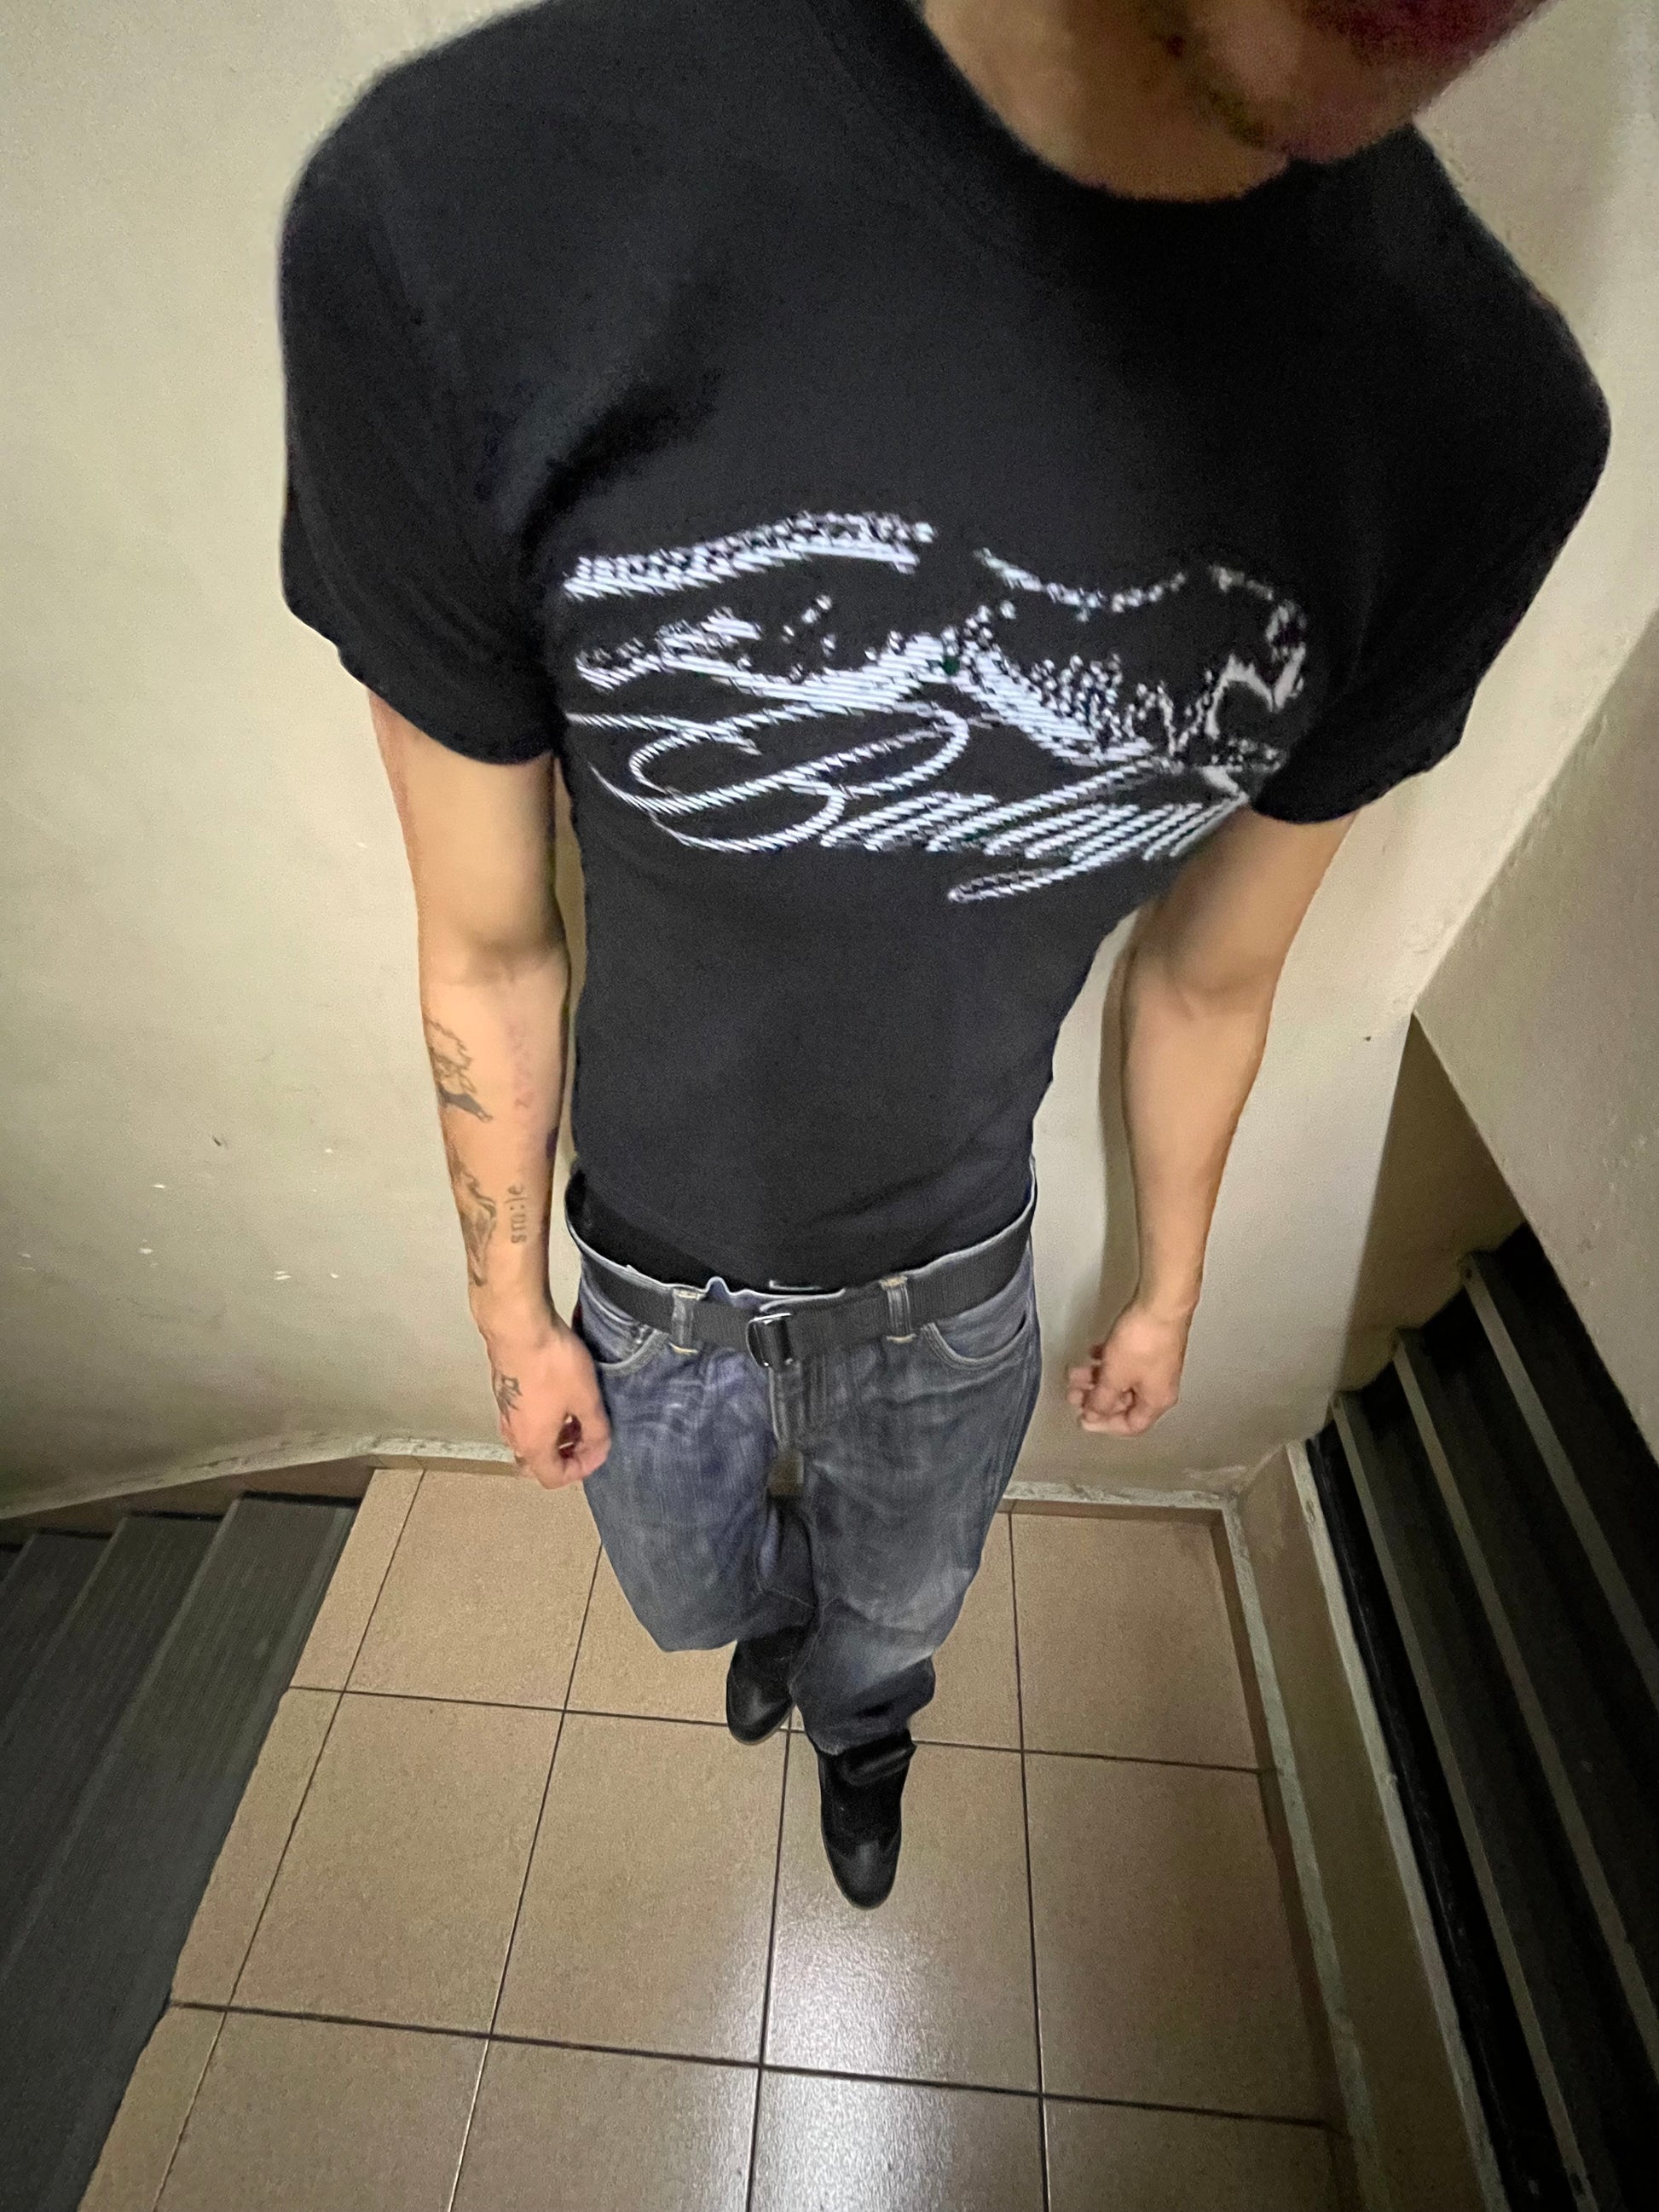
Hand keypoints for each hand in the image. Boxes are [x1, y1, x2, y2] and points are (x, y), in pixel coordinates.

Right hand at [482, 1315, 612, 1487]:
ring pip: (530, 1438)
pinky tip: (561, 1395)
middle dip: (565, 1455)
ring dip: (555, 1435)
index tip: (599, 1449)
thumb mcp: (586, 1399)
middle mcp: (514, 1433)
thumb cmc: (551, 1364)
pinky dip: (544, 1418)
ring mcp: (505, 1411)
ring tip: (578, 1415)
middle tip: (587, 1438)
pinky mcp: (504, 1390)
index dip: (581, 1470)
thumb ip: (597, 1430)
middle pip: (537, 1461)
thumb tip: (600, 1446)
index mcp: (533, 1444)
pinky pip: (524, 1417)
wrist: (518, 1327)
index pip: (553, 1478)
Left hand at [1066, 1298, 1193, 1438]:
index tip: (1083, 1417)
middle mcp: (1160, 1386)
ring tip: (1076, 1372)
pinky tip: (1093, 1353)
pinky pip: (1126, 1361)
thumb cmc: (1143, 1341)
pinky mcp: (1151, 1346)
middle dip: (1096, 1398)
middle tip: (1074, 1392)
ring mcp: (1156, 1366)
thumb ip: (1101, 1400)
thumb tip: (1093, 1414)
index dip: (1104, 1424)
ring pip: (1122, 1380)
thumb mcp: (1114, 1376)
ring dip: (1098, 1378)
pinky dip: (1108, 1361)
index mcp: (1156, 1401)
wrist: (1161, 1304)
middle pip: (1124, 1402)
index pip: (1131, 1425)